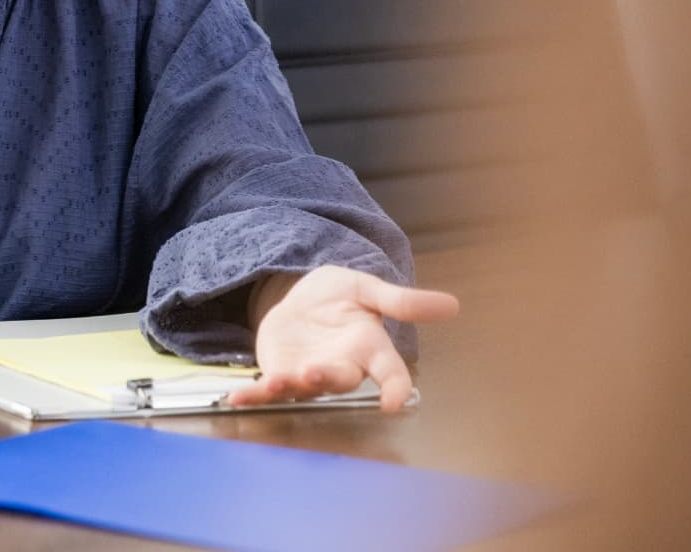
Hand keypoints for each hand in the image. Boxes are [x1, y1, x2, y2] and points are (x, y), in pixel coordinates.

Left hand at [224, 265, 459, 412]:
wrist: (300, 296)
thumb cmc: (339, 296)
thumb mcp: (366, 288)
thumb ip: (401, 300)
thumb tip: (453, 304)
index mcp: (368, 348)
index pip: (389, 373)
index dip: (393, 389)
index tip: (393, 402)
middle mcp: (341, 367)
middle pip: (340, 380)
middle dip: (328, 378)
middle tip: (317, 372)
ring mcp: (309, 374)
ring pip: (303, 387)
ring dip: (289, 386)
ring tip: (277, 381)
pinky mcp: (281, 373)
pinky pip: (268, 389)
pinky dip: (253, 394)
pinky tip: (237, 397)